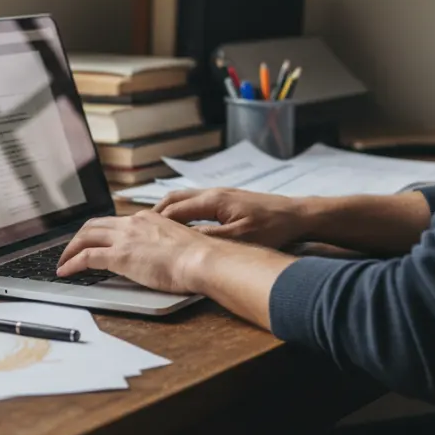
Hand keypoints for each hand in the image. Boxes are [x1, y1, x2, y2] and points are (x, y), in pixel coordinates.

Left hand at [56, 210, 217, 293]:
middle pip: (95, 225)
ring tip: (63, 262)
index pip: (115, 221)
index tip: (94, 240)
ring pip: (86, 236)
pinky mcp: (120, 255)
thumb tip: (158, 256)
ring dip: (70, 249)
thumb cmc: (198, 257)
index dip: (100, 232)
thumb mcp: (177, 244)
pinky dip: (72, 263)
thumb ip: (162, 245)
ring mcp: (125, 238)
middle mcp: (133, 223)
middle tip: (71, 250)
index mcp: (147, 218)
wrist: (202, 259)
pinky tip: (65, 272)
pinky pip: (86, 257)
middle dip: (79, 237)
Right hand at [153, 188, 308, 248]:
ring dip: (167, 211)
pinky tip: (181, 225)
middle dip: (154, 214)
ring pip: (184, 199)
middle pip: (173, 200)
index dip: (154, 223)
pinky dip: (182, 212)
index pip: (173, 210)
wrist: (296, 214)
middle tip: (138, 229)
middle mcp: (213, 193)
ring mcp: (220, 195)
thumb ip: (209, 239)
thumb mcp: (240, 238)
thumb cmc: (272, 227)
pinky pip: (195, 202)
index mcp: (212, 201)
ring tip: (153, 227)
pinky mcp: (228, 200)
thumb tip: (182, 241)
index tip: (138, 234)